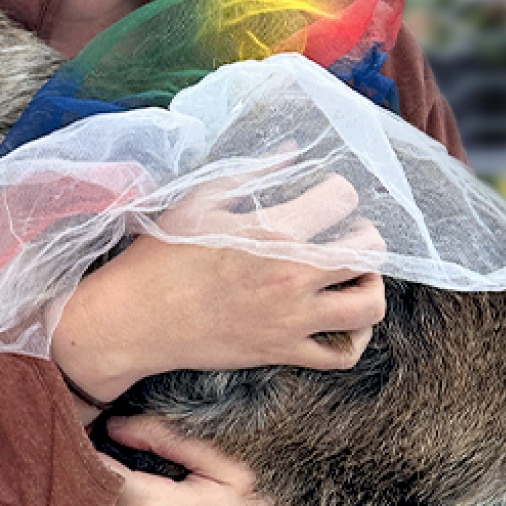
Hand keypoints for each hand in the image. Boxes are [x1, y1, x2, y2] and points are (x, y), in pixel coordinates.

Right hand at [52, 171, 386, 406]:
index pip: (342, 199)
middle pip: (370, 251)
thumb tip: (290, 150)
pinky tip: (341, 320)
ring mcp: (290, 319)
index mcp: (272, 231)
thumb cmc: (160, 256)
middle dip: (364, 237)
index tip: (325, 198)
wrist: (135, 319)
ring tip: (352, 278)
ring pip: (368, 305)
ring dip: (371, 287)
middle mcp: (291, 275)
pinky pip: (342, 355)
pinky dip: (354, 338)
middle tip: (345, 236)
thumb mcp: (200, 200)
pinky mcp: (282, 351)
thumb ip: (251, 172)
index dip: (338, 192)